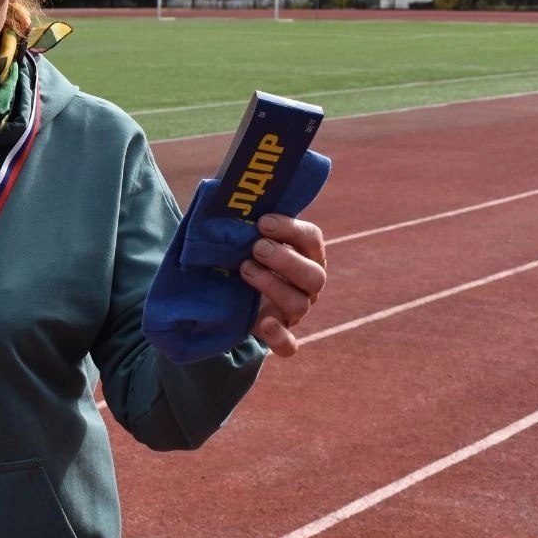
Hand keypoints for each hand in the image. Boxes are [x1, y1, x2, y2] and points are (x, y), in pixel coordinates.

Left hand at [238, 214, 326, 357]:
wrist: (230, 294)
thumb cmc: (241, 254)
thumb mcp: (243, 236)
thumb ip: (242, 219)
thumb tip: (223, 192)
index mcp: (305, 255)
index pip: (312, 239)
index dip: (291, 229)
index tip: (263, 221)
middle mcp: (306, 284)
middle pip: (314, 275)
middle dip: (285, 260)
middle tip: (256, 248)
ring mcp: (295, 311)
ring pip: (299, 304)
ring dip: (273, 286)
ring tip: (244, 270)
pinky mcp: (279, 336)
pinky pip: (289, 345)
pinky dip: (280, 337)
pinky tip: (266, 324)